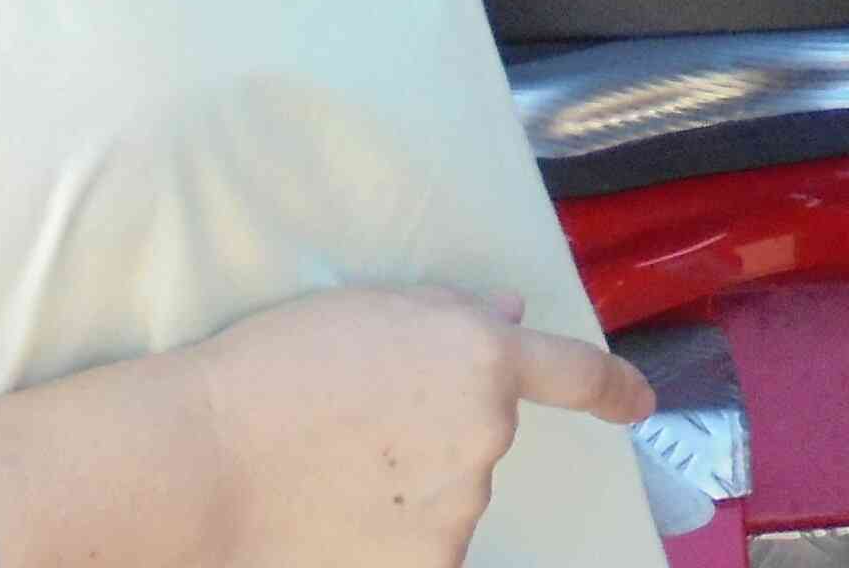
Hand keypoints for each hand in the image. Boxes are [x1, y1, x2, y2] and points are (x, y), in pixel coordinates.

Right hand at [0, 285, 651, 567]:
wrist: (209, 456)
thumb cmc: (278, 363)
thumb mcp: (371, 306)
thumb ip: (449, 315)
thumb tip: (506, 321)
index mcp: (480, 356)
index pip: (575, 372)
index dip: (615, 387)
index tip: (639, 403)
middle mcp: (487, 433)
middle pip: (482, 432)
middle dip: (439, 427)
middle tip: (358, 419)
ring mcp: (458, 509)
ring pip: (448, 492)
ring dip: (411, 483)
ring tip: (331, 464)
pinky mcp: (426, 565)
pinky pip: (422, 543)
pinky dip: (390, 533)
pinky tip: (335, 512)